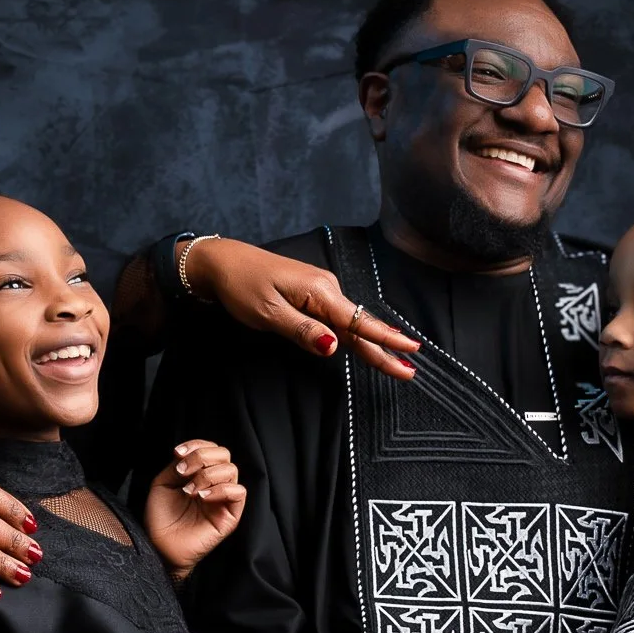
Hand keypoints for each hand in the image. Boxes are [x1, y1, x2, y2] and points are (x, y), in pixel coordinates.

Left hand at [142, 439, 246, 578]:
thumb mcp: (163, 483)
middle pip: (224, 454)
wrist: (160, 545)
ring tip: (189, 490)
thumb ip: (178, 466)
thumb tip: (190, 455)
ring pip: (231, 470)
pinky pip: (239, 492)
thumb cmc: (160, 517)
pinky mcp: (231, 515)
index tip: (178, 453)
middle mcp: (214, 483)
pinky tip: (203, 497)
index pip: (210, 449)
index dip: (196, 445)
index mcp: (200, 473)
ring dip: (207, 475)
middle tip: (183, 473)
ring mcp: (223, 499)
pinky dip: (221, 489)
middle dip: (201, 458)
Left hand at [184, 238, 421, 380]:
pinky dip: (353, 332)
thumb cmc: (241, 286)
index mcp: (319, 292)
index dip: (385, 339)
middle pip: (360, 325)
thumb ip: (303, 331)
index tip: (411, 350)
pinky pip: (337, 317)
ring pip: (350, 323)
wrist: (222, 262)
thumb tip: (335, 346)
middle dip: (385, 348)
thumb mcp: (269, 313)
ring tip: (396, 361)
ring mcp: (320, 289)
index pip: (358, 322)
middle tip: (410, 370)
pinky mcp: (311, 293)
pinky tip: (366, 342)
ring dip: (372, 343)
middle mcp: (326, 288)